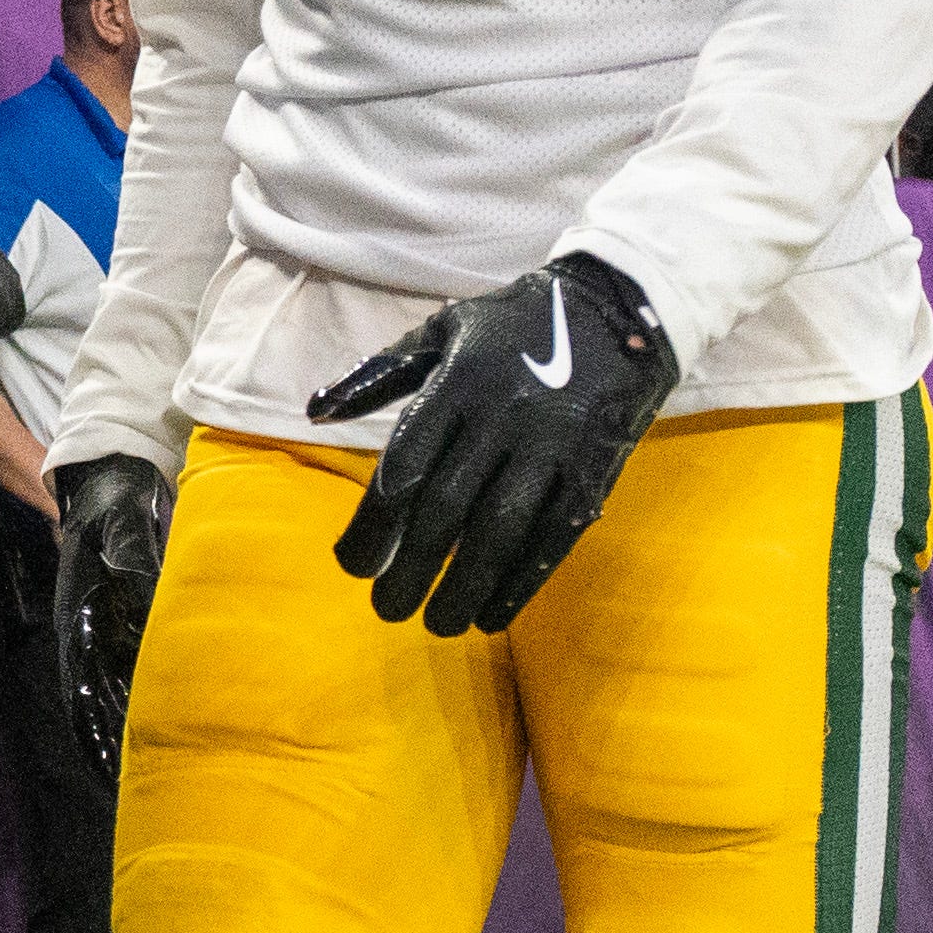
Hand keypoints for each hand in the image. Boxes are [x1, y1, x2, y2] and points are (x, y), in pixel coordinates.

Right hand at [49, 451, 169, 764]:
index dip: (92, 725)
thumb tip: (145, 594)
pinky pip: (131, 673)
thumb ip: (135, 557)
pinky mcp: (122, 623)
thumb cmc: (118, 502)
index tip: (106, 762)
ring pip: (110, 692)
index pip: (81, 682)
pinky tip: (161, 729)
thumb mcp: (125, 522)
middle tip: (123, 789)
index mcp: (79, 614)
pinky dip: (140, 704)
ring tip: (144, 774)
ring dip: (122, 732)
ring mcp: (102, 630)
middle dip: (106, 744)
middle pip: (92, 700)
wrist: (112, 482)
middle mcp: (86, 631)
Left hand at [307, 253, 680, 636]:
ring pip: (501, 530)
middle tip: (385, 609)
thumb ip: (378, 373)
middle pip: (446, 508)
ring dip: (465, 586)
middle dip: (411, 568)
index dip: (372, 525)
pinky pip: (555, 535)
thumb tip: (314, 411)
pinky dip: (523, 581)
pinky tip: (493, 614)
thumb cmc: (513, 326)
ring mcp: (553, 443)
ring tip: (436, 625)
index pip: (403, 466)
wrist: (618, 307)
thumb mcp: (442, 331)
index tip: (351, 565)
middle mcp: (502, 415)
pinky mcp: (595, 467)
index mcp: (457, 383)